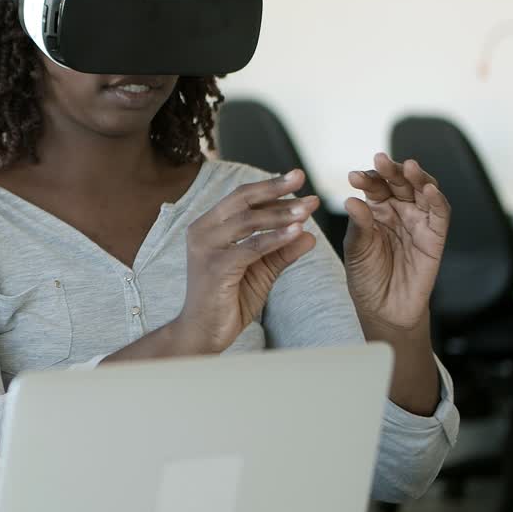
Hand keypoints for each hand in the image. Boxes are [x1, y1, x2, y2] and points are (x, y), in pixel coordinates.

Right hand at [178, 170, 319, 353]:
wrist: (203, 333)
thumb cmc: (228, 300)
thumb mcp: (261, 272)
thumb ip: (281, 252)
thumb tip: (310, 235)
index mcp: (208, 226)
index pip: (241, 197)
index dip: (270, 187)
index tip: (298, 178)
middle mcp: (202, 231)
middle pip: (241, 200)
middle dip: (274, 188)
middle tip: (302, 178)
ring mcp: (206, 248)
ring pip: (248, 221)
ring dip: (280, 214)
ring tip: (307, 209)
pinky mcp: (214, 268)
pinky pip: (250, 248)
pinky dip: (276, 239)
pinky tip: (298, 232)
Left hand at [344, 153, 450, 334]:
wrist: (384, 308)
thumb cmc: (367, 276)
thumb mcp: (356, 250)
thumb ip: (359, 226)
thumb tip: (351, 200)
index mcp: (376, 209)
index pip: (374, 186)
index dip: (367, 179)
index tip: (353, 177)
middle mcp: (399, 210)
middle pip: (399, 183)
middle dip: (391, 170)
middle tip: (380, 161)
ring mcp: (418, 221)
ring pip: (422, 191)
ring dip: (417, 177)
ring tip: (408, 167)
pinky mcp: (436, 236)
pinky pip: (440, 213)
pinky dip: (437, 199)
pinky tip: (429, 189)